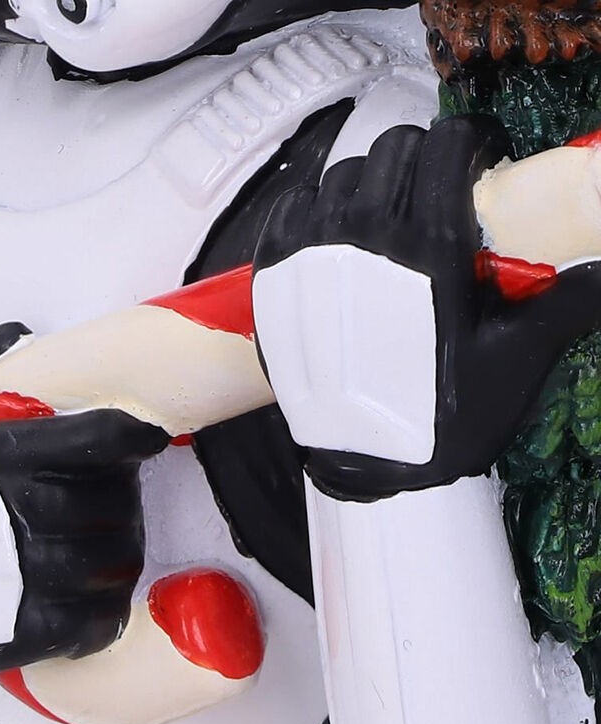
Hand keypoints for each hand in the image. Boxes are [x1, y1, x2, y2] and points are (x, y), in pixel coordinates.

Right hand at [0, 323, 168, 674]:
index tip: (149, 434)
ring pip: (115, 559)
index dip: (131, 434)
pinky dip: (108, 609)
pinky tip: (96, 593)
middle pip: (116, 501)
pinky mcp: (26, 631)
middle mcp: (18, 511)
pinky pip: (97, 620)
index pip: (95, 438)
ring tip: (110, 540)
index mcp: (4, 456)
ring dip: (123, 549)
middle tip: (117, 495)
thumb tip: (18, 333)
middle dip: (125, 498)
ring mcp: (24, 576)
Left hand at [253, 115, 600, 500]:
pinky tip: (334, 232)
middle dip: (426, 158)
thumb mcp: (515, 357)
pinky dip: (315, 205)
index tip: (483, 164)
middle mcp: (363, 237)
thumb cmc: (442, 416)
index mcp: (429, 246)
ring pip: (342, 173)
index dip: (473, 142)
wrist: (368, 463)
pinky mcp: (272, 275)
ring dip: (373, 182)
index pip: (447, 144)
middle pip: (395, 148)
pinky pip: (290, 206)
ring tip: (387, 218)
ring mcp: (310, 253)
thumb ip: (568, 300)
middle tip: (439, 193)